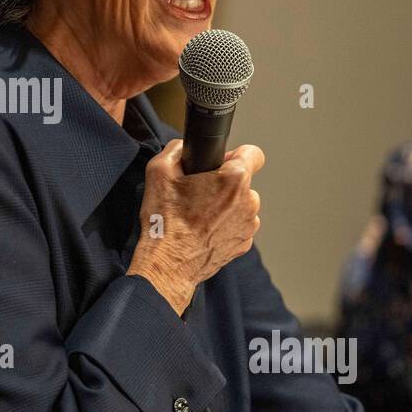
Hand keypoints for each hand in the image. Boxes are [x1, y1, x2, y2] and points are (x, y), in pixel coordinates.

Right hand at [126, 139, 263, 314]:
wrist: (168, 264)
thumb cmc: (165, 221)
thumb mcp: (158, 172)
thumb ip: (175, 149)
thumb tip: (184, 147)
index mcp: (234, 180)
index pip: (254, 153)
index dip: (234, 155)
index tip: (221, 163)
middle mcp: (248, 202)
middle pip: (243, 181)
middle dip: (223, 184)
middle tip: (197, 193)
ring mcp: (248, 226)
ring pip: (241, 205)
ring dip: (225, 206)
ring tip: (198, 215)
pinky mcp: (243, 244)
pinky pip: (238, 226)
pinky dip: (225, 226)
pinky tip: (203, 230)